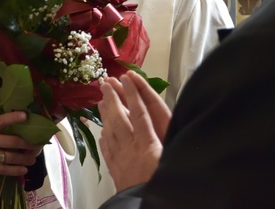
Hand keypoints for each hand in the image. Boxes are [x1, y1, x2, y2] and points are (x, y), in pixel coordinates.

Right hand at [0, 111, 41, 178]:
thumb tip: (2, 124)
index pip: (2, 120)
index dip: (15, 117)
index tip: (26, 116)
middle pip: (12, 141)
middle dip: (28, 144)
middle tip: (38, 145)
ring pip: (11, 156)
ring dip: (24, 158)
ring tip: (32, 159)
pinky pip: (3, 169)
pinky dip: (15, 170)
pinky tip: (22, 170)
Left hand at [98, 71, 169, 190]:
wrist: (142, 207)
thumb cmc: (161, 185)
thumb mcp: (172, 162)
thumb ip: (170, 142)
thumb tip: (174, 125)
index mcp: (148, 145)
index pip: (139, 113)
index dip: (133, 94)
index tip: (127, 78)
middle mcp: (131, 149)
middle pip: (119, 118)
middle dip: (112, 98)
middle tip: (105, 82)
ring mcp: (121, 159)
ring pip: (110, 132)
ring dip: (105, 114)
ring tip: (100, 100)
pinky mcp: (116, 171)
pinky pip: (107, 150)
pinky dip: (104, 138)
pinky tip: (102, 133)